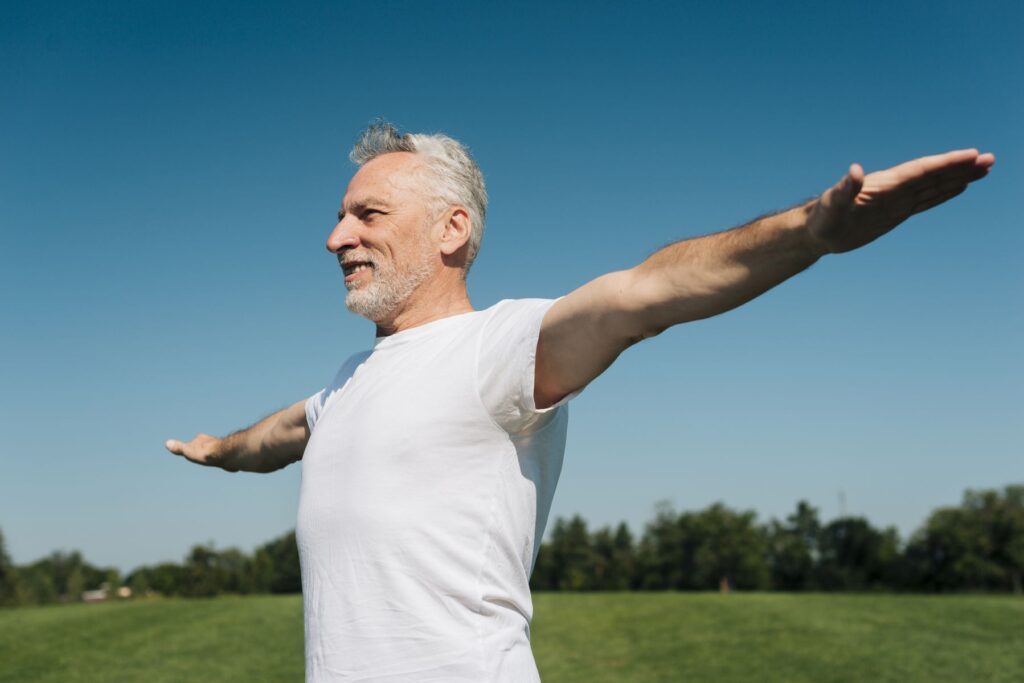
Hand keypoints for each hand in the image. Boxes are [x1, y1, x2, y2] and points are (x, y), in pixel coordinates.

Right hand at [165, 433, 235, 470]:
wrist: (229, 455)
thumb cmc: (208, 453)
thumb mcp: (190, 452)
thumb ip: (179, 448)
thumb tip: (167, 443)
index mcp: (201, 438)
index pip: (193, 443)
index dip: (190, 449)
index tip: (189, 453)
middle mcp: (212, 440)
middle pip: (206, 446)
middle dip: (204, 452)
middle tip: (204, 458)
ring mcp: (223, 445)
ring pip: (218, 452)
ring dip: (217, 457)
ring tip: (217, 462)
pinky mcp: (232, 452)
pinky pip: (228, 458)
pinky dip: (227, 462)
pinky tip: (231, 466)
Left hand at [807, 149, 994, 254]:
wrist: (816, 231)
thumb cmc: (821, 217)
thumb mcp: (832, 204)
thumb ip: (844, 188)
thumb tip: (854, 171)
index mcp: (885, 185)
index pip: (921, 171)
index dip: (946, 163)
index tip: (971, 155)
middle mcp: (894, 189)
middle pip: (934, 175)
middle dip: (961, 167)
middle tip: (989, 159)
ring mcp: (897, 200)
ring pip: (933, 186)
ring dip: (958, 177)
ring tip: (983, 169)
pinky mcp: (896, 212)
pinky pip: (925, 200)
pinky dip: (943, 192)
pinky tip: (958, 187)